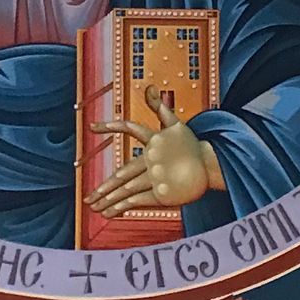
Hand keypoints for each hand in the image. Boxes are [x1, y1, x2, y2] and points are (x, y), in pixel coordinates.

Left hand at [88, 86, 222, 216]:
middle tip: (87, 198)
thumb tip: (149, 86)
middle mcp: (152, 158)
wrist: (212, 166)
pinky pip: (138, 200)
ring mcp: (156, 176)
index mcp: (154, 141)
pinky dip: (122, 206)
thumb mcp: (176, 124)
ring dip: (108, 200)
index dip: (110, 126)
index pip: (129, 129)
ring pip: (126, 189)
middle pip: (121, 174)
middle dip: (103, 188)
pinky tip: (110, 213)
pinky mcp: (162, 192)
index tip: (91, 127)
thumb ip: (160, 107)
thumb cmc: (192, 147)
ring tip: (94, 208)